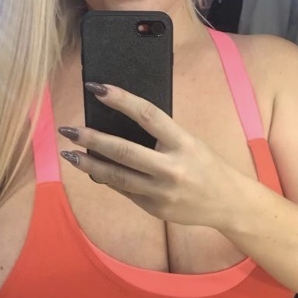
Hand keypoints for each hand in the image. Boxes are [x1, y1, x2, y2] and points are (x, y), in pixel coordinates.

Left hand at [58, 82, 238, 227]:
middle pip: (124, 151)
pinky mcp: (154, 208)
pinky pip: (124, 191)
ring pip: (117, 177)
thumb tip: (120, 126)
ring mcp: (161, 192)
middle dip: (92, 140)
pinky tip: (92, 170)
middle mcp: (172, 168)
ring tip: (70, 154)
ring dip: (89, 164)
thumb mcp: (190, 143)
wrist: (228, 204)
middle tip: (69, 130)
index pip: (147, 115)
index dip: (121, 100)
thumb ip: (161, 136)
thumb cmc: (207, 166)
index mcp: (183, 143)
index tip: (97, 88)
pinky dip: (107, 179)